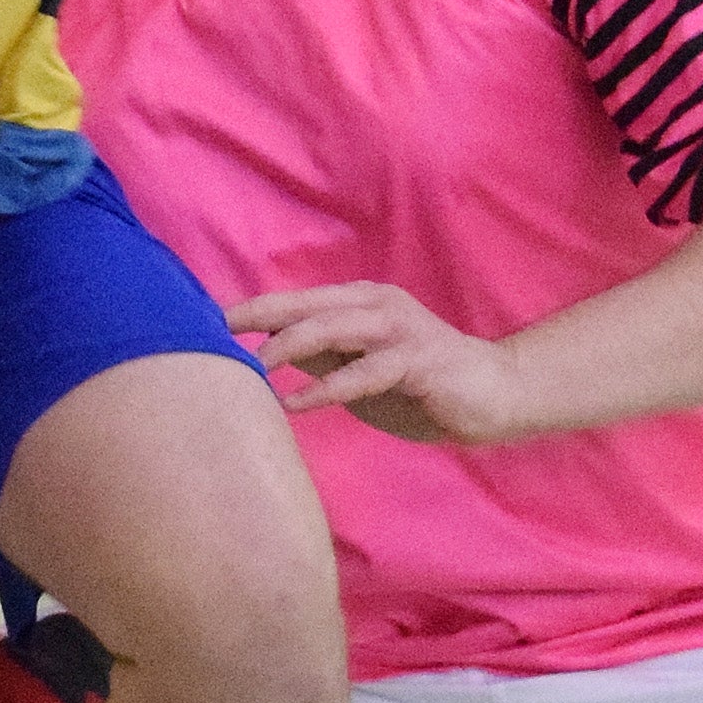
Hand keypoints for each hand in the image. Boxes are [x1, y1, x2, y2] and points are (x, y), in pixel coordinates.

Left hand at [230, 280, 532, 447]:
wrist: (495, 393)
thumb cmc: (422, 384)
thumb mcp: (360, 368)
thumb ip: (322, 357)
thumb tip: (266, 356)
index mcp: (360, 302)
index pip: (297, 300)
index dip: (253, 308)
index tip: (206, 320)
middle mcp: (377, 305)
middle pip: (307, 305)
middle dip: (259, 317)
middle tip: (214, 335)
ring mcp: (399, 330)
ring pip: (333, 328)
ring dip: (288, 346)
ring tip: (251, 367)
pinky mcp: (418, 361)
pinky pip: (364, 372)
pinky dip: (327, 387)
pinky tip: (295, 401)